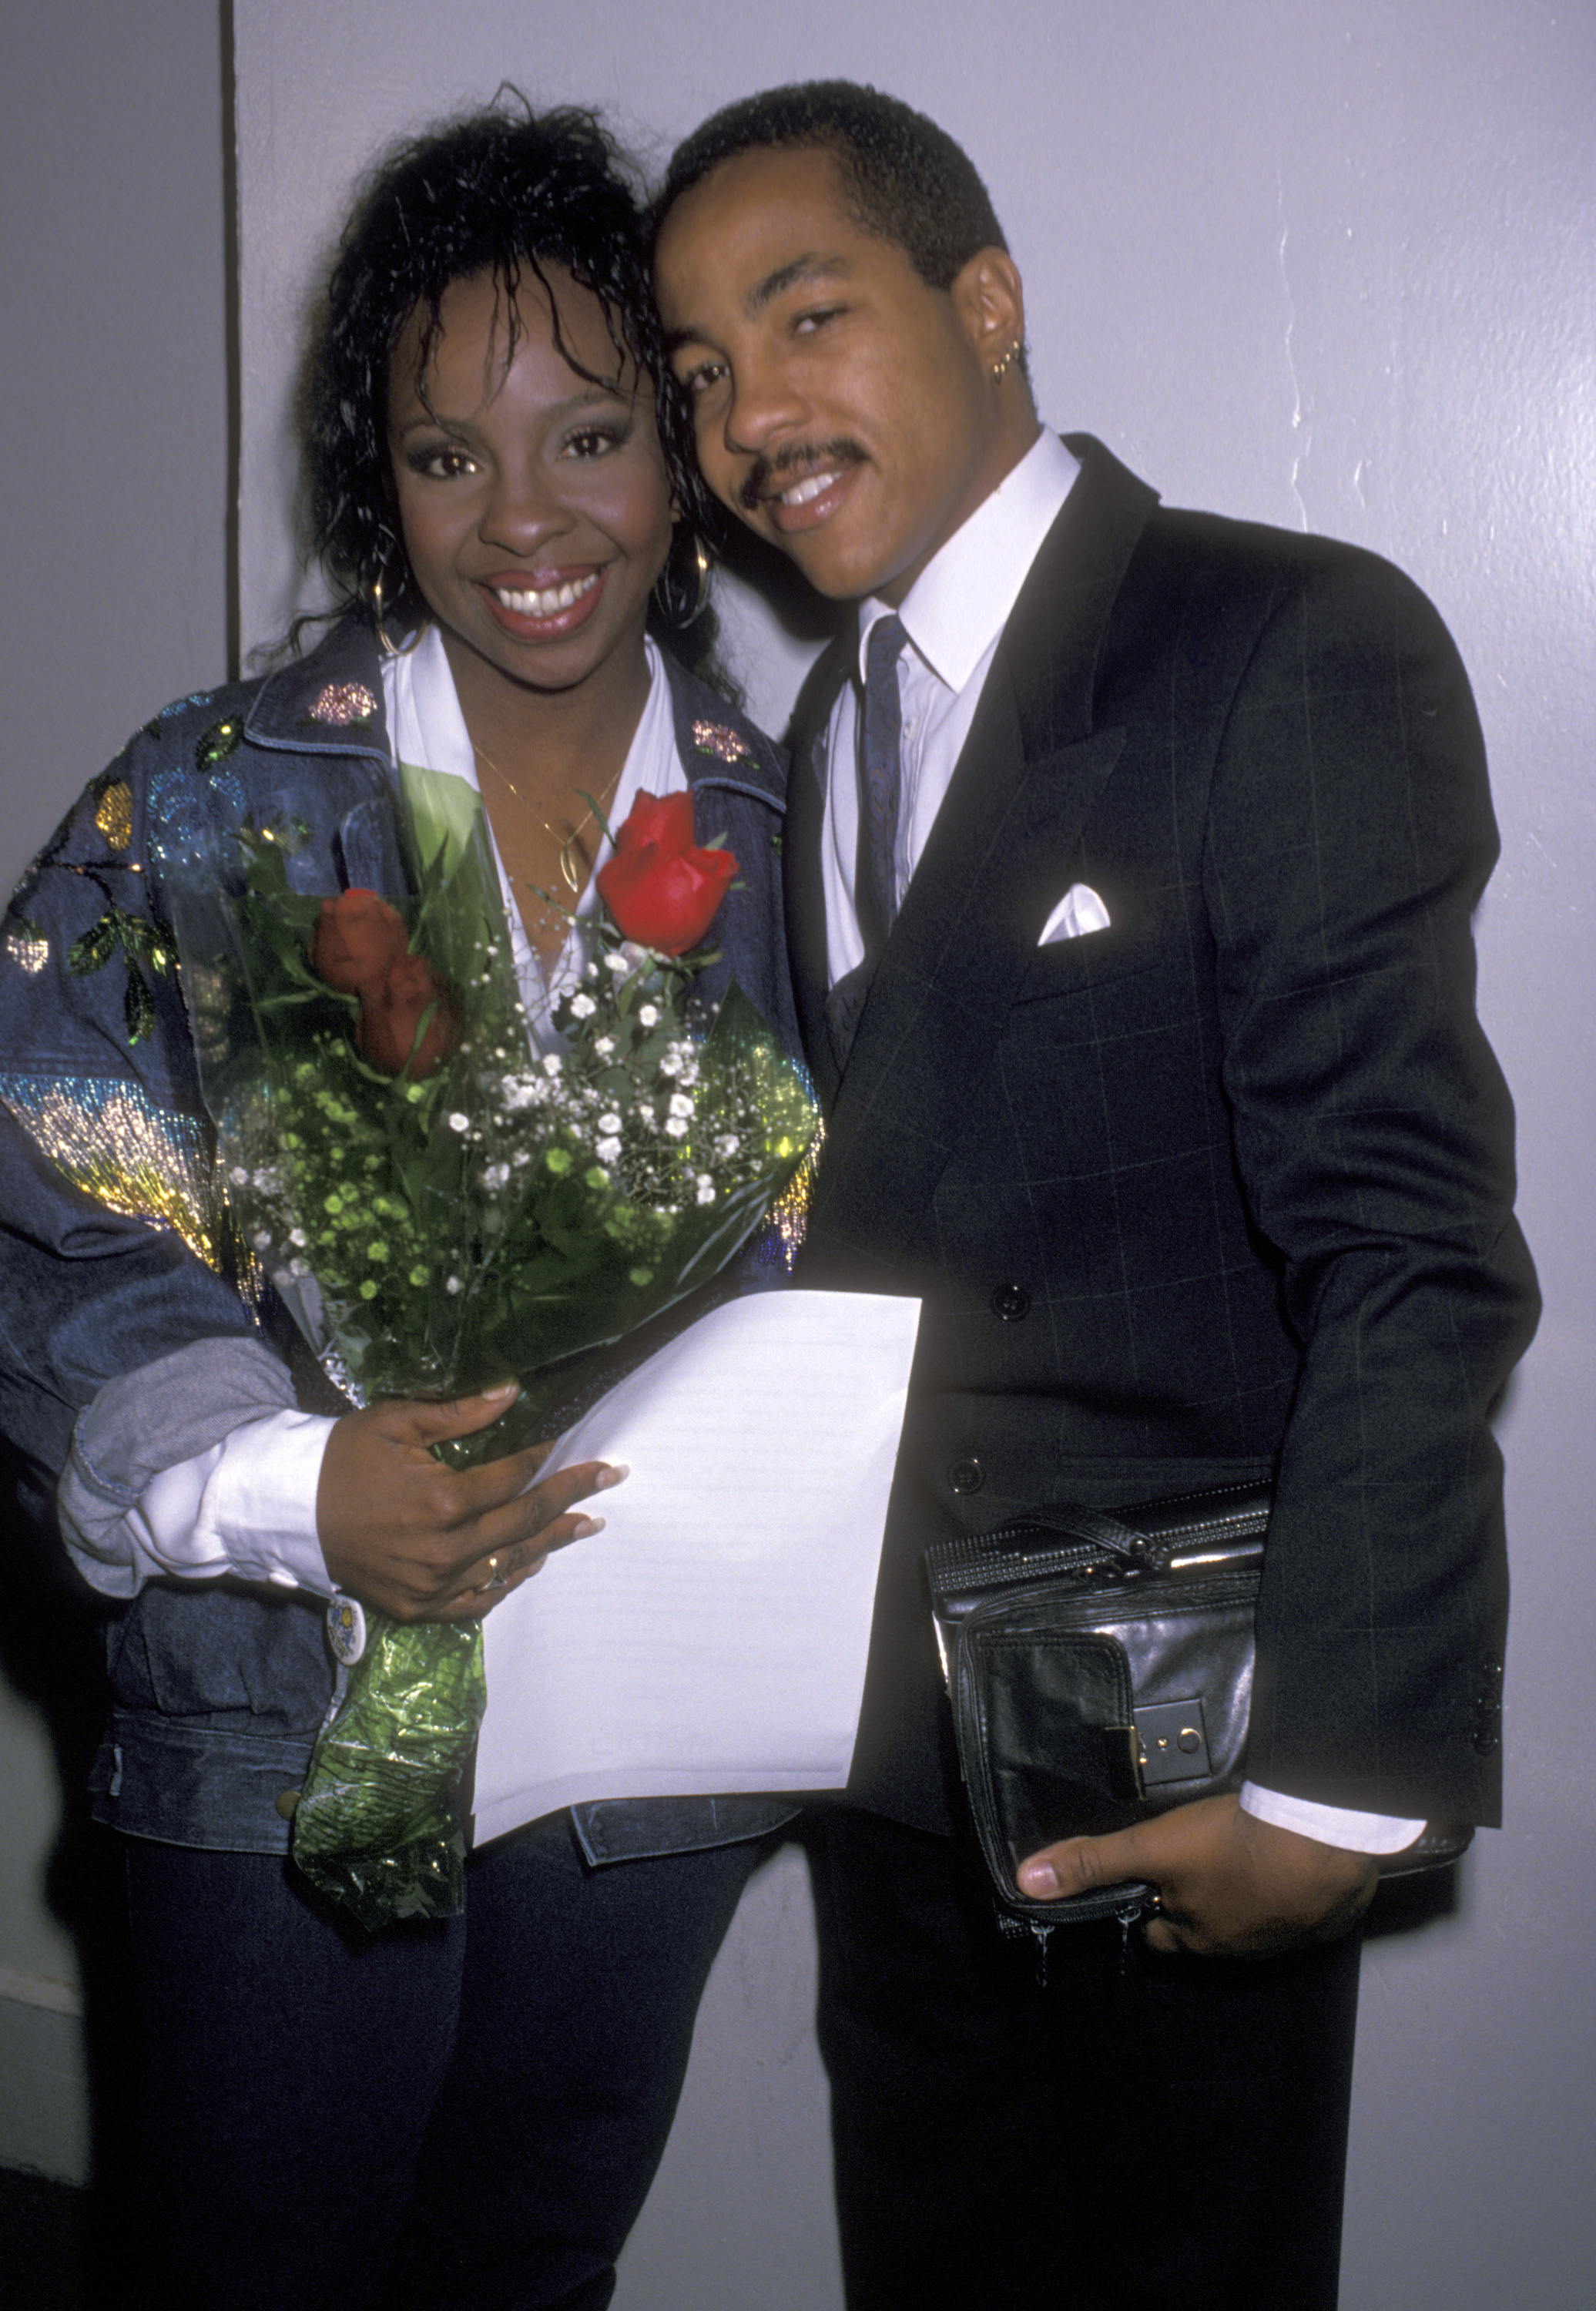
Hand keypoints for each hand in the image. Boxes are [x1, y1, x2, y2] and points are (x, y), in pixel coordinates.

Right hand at [316, 1382, 623, 1621]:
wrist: (289, 1511)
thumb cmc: (342, 1459)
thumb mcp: (396, 1423)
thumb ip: (460, 1414)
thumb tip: (515, 1392)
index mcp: (443, 1501)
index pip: (515, 1479)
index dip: (548, 1460)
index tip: (578, 1446)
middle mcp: (445, 1550)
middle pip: (525, 1522)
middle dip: (573, 1497)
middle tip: (611, 1479)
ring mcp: (433, 1585)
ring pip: (509, 1565)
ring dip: (552, 1542)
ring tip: (588, 1523)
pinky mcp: (418, 1607)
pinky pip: (478, 1601)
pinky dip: (508, 1582)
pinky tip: (532, 1563)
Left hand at [1015, 1793, 1378, 1957]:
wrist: (1322, 1841)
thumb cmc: (1233, 1844)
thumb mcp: (1153, 1847)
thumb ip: (1094, 1862)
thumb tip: (1027, 1882)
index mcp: (1197, 1937)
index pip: (1158, 1933)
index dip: (1149, 1907)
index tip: (1148, 1881)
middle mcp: (1239, 1949)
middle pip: (1203, 1930)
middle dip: (1194, 1905)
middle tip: (1193, 1864)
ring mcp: (1286, 1938)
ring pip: (1250, 1924)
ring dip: (1242, 1899)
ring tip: (1239, 1858)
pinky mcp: (1325, 1921)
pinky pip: (1298, 1914)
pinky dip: (1289, 1895)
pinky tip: (1288, 1864)